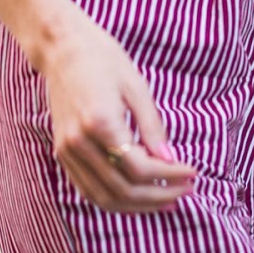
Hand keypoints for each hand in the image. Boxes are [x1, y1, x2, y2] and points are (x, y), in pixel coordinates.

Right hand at [23, 4, 197, 211]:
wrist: (61, 46)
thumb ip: (153, 126)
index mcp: (100, 122)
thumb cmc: (102, 58)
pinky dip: (114, 199)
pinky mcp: (61, 152)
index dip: (170, 176)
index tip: (193, 173)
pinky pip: (88, 189)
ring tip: (166, 199)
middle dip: (159, 196)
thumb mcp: (136, 86)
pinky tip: (137, 195)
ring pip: (104, 197)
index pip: (140, 168)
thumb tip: (170, 159)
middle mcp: (79, 142)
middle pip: (123, 189)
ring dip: (138, 205)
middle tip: (186, 190)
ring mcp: (66, 150)